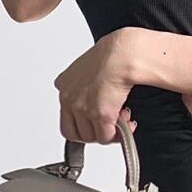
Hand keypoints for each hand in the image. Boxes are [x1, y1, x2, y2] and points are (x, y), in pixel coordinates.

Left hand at [53, 29, 138, 144]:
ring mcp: (82, 108)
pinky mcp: (99, 115)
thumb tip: (97, 97)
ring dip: (108, 133)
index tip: (95, 121)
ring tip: (122, 120)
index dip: (83, 123)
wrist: (121, 54)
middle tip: (110, 124)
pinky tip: (127, 124)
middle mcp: (69, 98)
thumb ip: (86, 85)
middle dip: (95, 132)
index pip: (65, 115)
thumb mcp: (89, 67)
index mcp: (64, 84)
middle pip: (76, 132)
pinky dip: (118, 135)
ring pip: (92, 137)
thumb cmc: (111, 54)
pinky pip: (106, 137)